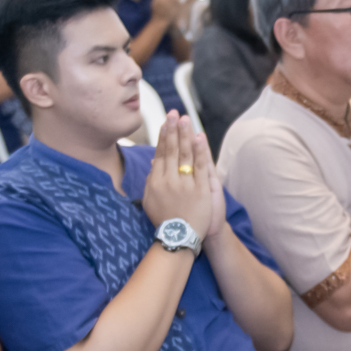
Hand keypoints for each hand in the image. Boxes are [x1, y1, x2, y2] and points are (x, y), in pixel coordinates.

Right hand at [141, 113, 218, 239]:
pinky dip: (200, 151)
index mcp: (156, 181)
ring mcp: (185, 184)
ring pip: (184, 155)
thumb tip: (154, 161)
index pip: (161, 154)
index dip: (163, 137)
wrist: (180, 238)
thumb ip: (151, 180)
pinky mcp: (200, 190)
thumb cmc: (165, 220)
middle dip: (173, 130)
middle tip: (174, 113)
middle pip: (171, 150)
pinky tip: (199, 137)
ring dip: (185, 135)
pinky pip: (200, 167)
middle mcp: (169, 180)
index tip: (165, 122)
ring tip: (185, 119)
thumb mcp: (150, 201)